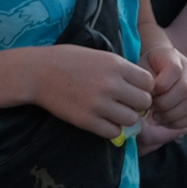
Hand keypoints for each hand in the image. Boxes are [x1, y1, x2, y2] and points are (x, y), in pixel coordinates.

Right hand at [20, 44, 154, 137]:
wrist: (37, 72)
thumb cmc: (67, 59)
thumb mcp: (98, 55)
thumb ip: (119, 68)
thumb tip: (139, 84)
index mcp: (115, 64)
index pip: (148, 82)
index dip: (143, 87)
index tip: (133, 89)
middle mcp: (111, 84)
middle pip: (144, 102)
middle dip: (137, 104)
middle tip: (125, 103)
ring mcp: (99, 104)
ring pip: (131, 120)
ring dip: (125, 118)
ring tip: (113, 113)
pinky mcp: (87, 120)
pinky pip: (114, 132)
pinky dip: (111, 129)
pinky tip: (102, 122)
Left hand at [141, 40, 186, 134]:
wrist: (159, 68)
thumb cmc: (147, 69)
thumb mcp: (141, 69)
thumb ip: (143, 82)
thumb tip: (145, 102)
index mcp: (173, 56)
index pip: (174, 70)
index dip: (161, 86)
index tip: (147, 94)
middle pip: (185, 89)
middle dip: (165, 104)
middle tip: (151, 109)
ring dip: (172, 115)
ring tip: (156, 116)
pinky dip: (179, 122)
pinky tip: (165, 121)